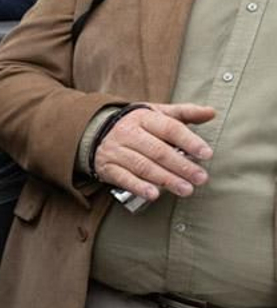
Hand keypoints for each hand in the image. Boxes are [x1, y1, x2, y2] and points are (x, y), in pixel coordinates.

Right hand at [93, 102, 214, 200]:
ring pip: (143, 166)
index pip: (170, 128)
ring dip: (166, 179)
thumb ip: (185, 113)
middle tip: (200, 178)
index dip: (189, 141)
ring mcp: (116, 151)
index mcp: (143, 118)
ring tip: (186, 189)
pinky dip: (139, 187)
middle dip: (181, 166)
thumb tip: (211, 112)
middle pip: (158, 151)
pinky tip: (154, 195)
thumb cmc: (136, 125)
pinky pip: (123, 178)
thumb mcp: (157, 114)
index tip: (206, 154)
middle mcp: (128, 133)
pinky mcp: (108, 167)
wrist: (95, 131)